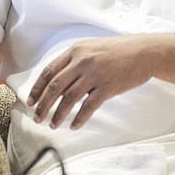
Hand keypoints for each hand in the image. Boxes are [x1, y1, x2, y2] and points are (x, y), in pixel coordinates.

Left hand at [28, 35, 153, 129]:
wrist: (144, 52)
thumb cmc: (117, 50)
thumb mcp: (90, 48)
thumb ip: (74, 61)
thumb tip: (57, 81)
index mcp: (74, 51)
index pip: (49, 71)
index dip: (37, 88)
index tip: (31, 101)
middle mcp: (81, 62)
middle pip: (55, 87)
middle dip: (43, 104)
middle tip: (37, 117)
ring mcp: (94, 75)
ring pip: (69, 98)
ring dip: (58, 114)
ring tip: (52, 124)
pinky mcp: (107, 87)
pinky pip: (89, 106)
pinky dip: (79, 118)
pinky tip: (74, 125)